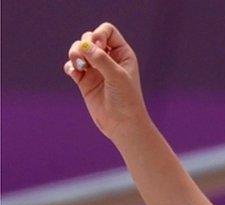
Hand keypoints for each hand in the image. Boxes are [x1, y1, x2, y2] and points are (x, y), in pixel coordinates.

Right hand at [64, 22, 150, 142]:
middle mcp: (109, 59)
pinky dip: (70, 66)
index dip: (99, 34)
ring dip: (74, 53)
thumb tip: (84, 44)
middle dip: (84, 44)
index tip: (97, 46)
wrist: (122, 125)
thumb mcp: (117, 76)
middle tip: (87, 60)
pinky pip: (71, 66)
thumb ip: (101, 59)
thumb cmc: (126, 100)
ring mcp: (96, 69)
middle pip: (89, 38)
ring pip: (78, 50)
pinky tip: (75, 73)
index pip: (107, 31)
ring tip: (79, 66)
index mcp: (122, 54)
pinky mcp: (85, 81)